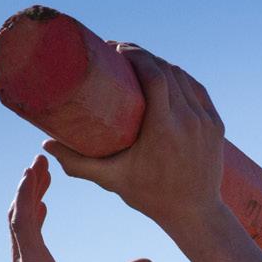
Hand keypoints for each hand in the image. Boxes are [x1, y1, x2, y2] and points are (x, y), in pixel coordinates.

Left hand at [9, 156, 151, 261]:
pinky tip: (43, 212)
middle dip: (28, 188)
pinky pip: (24, 240)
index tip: (37, 168)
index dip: (28, 190)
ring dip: (29, 202)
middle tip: (41, 165)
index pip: (24, 219)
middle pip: (18, 216)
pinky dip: (31, 220)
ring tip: (43, 181)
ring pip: (19, 228)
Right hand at [42, 46, 227, 234]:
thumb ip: (78, 163)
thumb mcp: (112, 180)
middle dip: (143, 55)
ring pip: (183, 78)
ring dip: (161, 64)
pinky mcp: (216, 126)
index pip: (154, 75)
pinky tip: (165, 72)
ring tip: (139, 61)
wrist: (196, 214)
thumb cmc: (150, 197)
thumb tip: (45, 146)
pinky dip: (180, 78)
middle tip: (120, 52)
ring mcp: (206, 122)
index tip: (116, 48)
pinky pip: (198, 90)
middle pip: (166, 71)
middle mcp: (188, 121)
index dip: (136, 54)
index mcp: (164, 129)